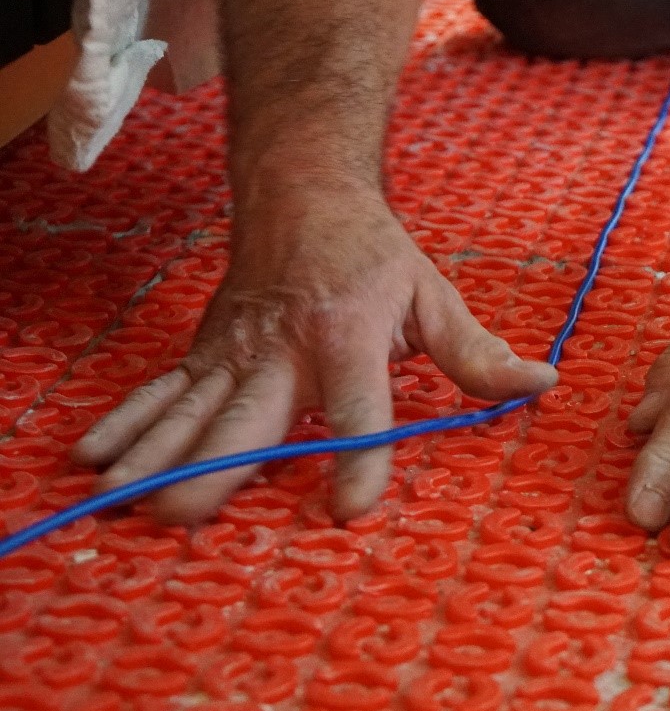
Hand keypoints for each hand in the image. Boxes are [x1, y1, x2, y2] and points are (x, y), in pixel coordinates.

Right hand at [73, 184, 556, 521]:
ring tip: (118, 504)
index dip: (354, 462)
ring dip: (152, 459)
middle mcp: (279, 352)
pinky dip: (124, 427)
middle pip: (243, 421)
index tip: (346, 510)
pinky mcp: (204, 354)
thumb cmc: (373, 254)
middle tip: (183, 518)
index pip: (354, 412)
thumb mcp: (433, 297)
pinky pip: (159, 395)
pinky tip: (89, 464)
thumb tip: (539, 383)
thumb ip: (477, 352)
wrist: (301, 192)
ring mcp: (232, 355)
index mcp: (344, 340)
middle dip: (211, 471)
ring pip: (187, 414)